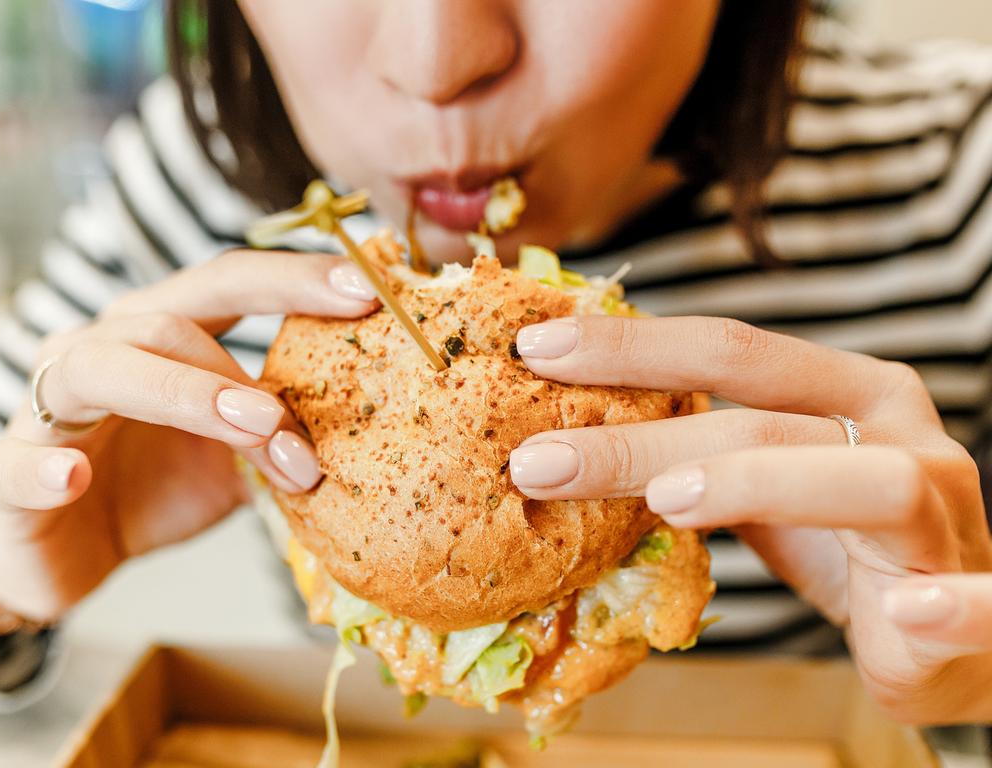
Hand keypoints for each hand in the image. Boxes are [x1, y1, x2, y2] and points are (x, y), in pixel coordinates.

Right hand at [0, 250, 377, 623]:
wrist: (68, 551)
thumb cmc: (157, 485)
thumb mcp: (238, 455)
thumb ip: (285, 431)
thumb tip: (372, 426)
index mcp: (164, 335)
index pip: (228, 285)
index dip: (293, 279)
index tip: (367, 289)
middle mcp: (106, 349)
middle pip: (169, 316)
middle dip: (244, 355)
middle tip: (301, 401)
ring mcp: (53, 406)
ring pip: (105, 370)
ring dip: (187, 398)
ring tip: (254, 431)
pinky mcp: (11, 473)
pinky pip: (19, 463)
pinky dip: (45, 469)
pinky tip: (73, 479)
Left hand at [509, 315, 991, 723]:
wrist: (950, 622)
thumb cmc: (841, 537)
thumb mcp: (761, 484)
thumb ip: (695, 454)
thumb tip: (568, 438)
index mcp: (843, 387)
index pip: (728, 350)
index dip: (632, 347)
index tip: (535, 351)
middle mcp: (894, 428)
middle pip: (762, 415)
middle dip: (641, 438)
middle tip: (539, 461)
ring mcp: (941, 505)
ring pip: (860, 481)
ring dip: (758, 486)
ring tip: (665, 504)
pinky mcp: (973, 591)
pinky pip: (975, 600)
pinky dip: (948, 608)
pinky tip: (901, 614)